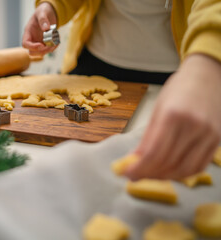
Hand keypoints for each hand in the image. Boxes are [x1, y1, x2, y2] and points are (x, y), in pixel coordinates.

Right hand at [22, 2, 57, 55]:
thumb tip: (45, 28)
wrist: (48, 13)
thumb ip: (43, 19)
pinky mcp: (45, 44)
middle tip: (51, 45)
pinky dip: (53, 47)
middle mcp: (32, 39)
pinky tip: (57, 41)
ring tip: (56, 42)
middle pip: (32, 52)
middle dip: (42, 51)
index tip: (41, 45)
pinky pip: (48, 50)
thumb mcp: (42, 12)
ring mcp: (38, 43)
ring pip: (41, 53)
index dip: (32, 47)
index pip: (25, 44)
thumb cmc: (42, 12)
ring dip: (49, 50)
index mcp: (28, 32)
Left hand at [125, 54, 220, 179]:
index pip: (153, 152)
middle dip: (147, 174)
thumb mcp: (158, 108)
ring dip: (163, 177)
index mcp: (172, 115)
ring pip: (184, 169)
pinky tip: (168, 172)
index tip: (125, 173)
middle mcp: (193, 126)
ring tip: (149, 175)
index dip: (138, 167)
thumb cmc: (179, 90)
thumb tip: (135, 160)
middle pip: (168, 163)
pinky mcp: (217, 140)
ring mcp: (208, 134)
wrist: (208, 77)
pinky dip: (182, 174)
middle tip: (134, 176)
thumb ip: (148, 136)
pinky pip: (199, 166)